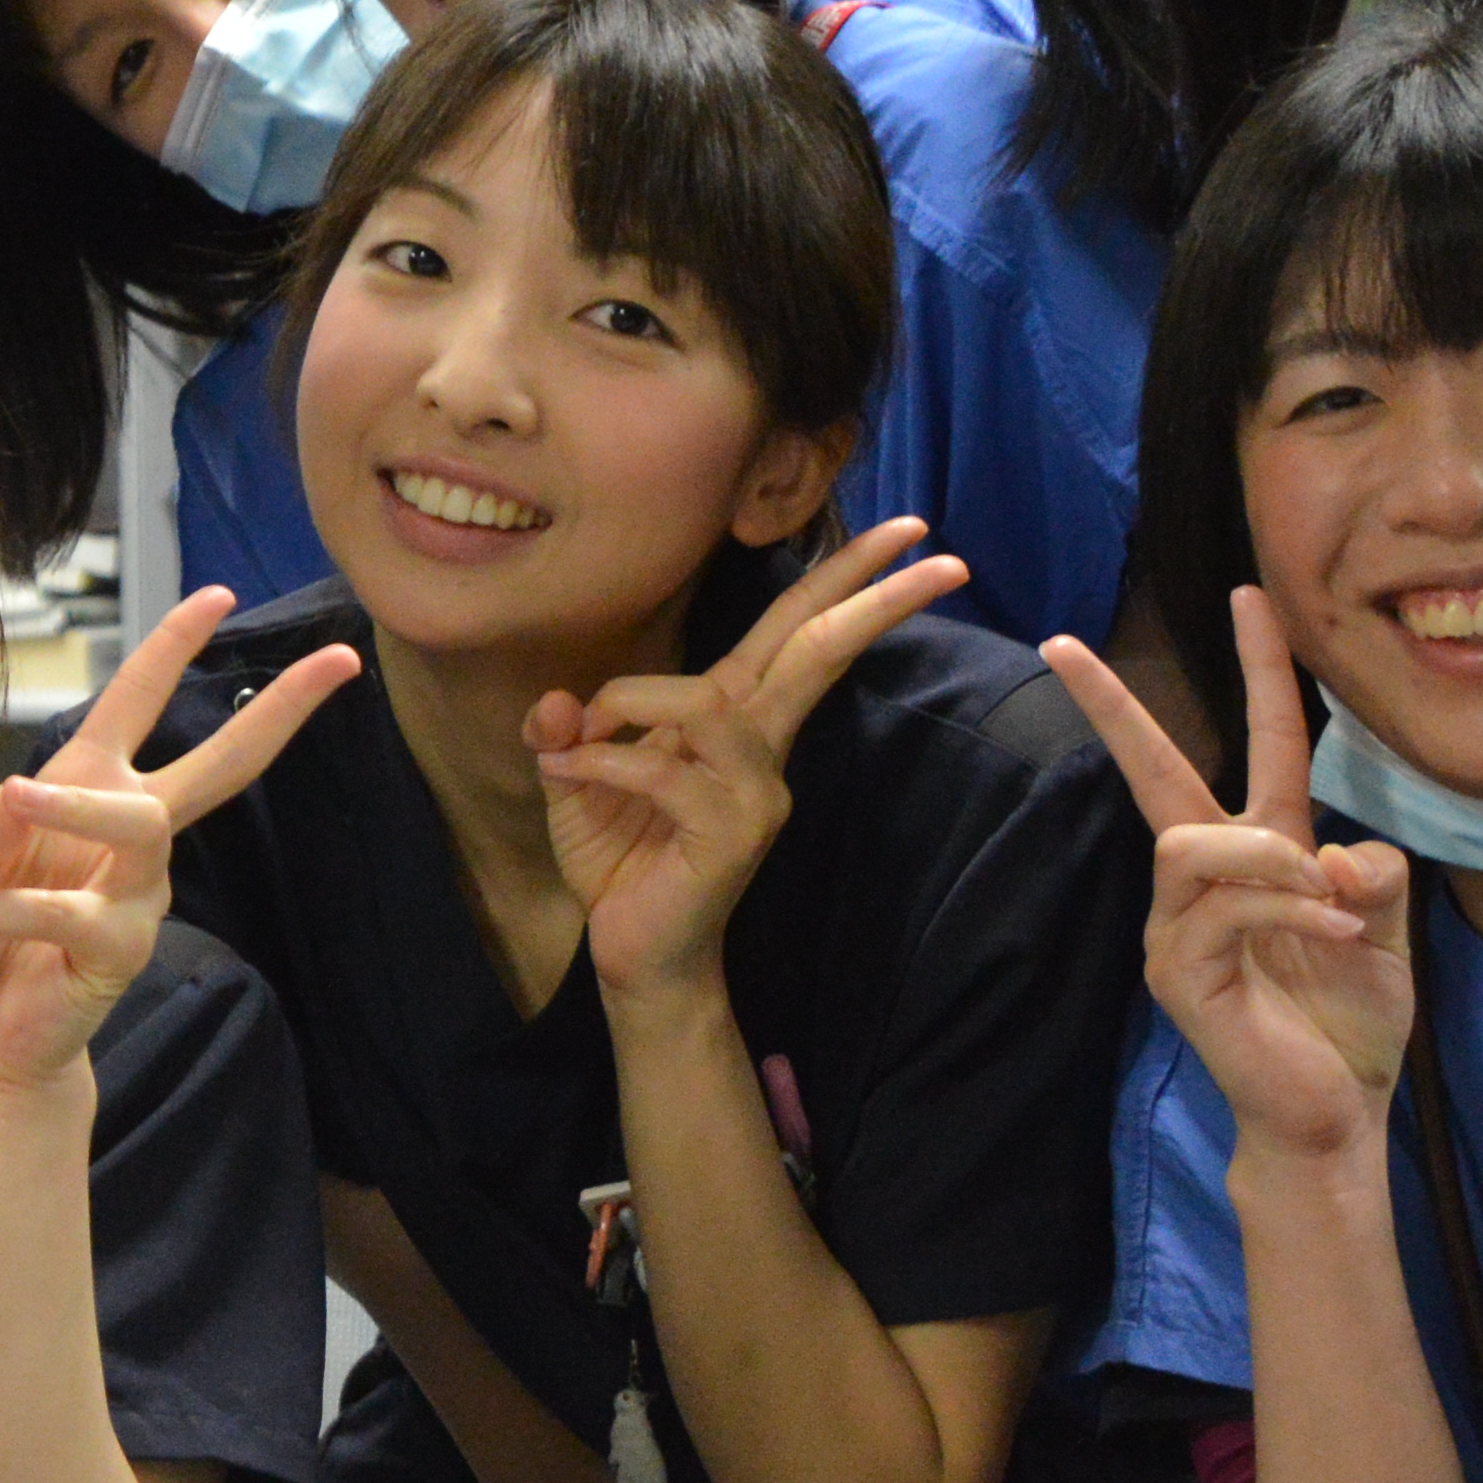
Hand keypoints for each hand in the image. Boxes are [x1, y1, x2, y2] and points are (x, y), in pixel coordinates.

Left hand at [0, 587, 355, 1098]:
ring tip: (13, 794)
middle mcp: (129, 830)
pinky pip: (64, 911)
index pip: (138, 701)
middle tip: (337, 662)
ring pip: (139, 823)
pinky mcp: (121, 949)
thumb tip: (17, 798)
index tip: (220, 595)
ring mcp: (137, 891)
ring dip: (71, 803)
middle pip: (223, 764)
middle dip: (281, 712)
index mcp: (90, 783)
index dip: (173, 645)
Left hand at [539, 519, 967, 1014]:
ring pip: (710, 702)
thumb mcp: (576, 779)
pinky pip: (665, 767)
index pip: (796, 634)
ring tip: (580, 735)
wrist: (633, 954)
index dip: (846, 579)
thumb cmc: (621, 861)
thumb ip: (567, 731)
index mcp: (736, 721)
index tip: (910, 528)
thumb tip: (554, 700)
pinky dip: (603, 760)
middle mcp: (761, 749)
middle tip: (928, 539)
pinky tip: (568, 772)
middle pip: (817, 650)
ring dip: (629, 701)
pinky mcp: (733, 833)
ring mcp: (756, 792)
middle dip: (869, 593)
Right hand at [1045, 591, 1413, 1164]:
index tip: (1250, 596)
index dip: (1260, 669)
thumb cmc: (1352, 1024)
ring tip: (1331, 907)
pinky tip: (1338, 939)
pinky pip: (1224, 907)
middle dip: (1110, 707)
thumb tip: (1334, 852)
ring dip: (1271, 861)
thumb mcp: (1388, 931)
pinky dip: (1292, 912)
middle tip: (1064, 647)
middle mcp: (1208, 880)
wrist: (1334, 1115)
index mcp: (1264, 855)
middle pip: (1152, 773)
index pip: (1260, 743)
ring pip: (1194, 841)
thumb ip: (1372, 874)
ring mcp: (1181, 925)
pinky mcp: (1178, 971)